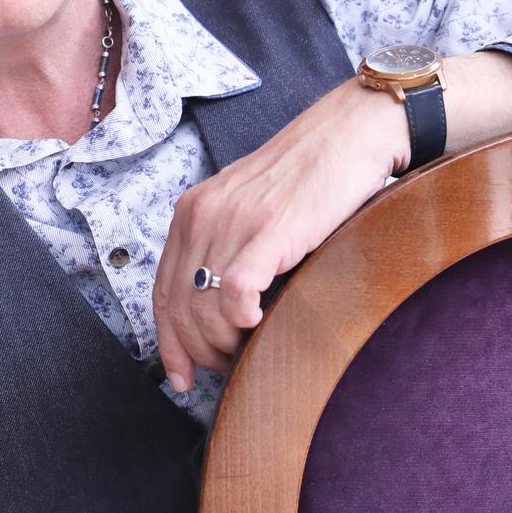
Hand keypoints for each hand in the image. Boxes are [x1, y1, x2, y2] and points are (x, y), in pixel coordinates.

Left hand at [152, 80, 408, 391]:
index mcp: (192, 210)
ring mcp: (234, 220)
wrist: (349, 134)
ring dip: (224, 344)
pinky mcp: (269, 229)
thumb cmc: (309, 177)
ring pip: (204, 306)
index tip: (180, 378)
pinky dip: (242, 319)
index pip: (163, 292)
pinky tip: (258, 324)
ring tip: (249, 351)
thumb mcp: (249, 209)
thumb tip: (219, 313)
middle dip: (198, 352)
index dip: (169, 343)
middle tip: (229, 368)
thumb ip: (226, 248)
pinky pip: (236, 290)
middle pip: (179, 307)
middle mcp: (203, 214)